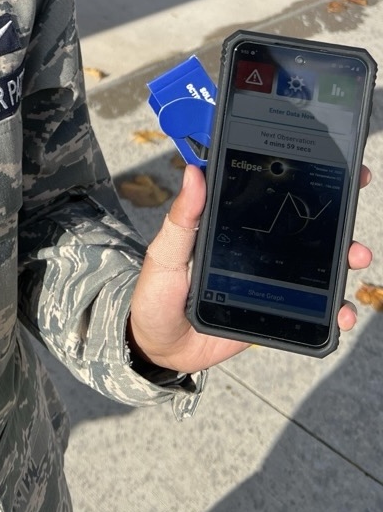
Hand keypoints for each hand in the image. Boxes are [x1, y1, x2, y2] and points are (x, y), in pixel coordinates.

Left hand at [127, 163, 372, 374]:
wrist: (158, 347)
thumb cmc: (156, 294)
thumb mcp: (164, 252)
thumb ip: (182, 218)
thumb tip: (193, 171)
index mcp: (231, 228)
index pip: (269, 198)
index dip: (299, 181)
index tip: (329, 164)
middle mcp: (257, 251)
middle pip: (304, 230)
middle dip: (337, 219)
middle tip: (352, 212)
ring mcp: (271, 282)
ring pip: (317, 268)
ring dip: (344, 261)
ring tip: (355, 257)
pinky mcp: (277, 314)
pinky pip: (314, 310)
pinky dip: (336, 310)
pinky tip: (343, 311)